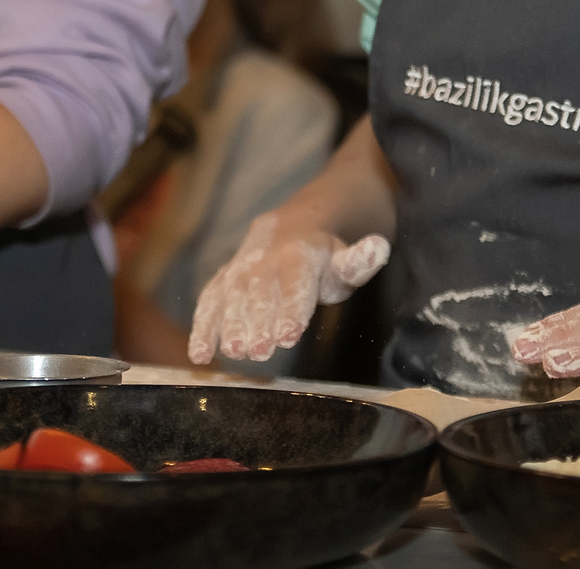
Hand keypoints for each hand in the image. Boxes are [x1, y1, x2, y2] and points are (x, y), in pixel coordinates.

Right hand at [187, 213, 389, 364]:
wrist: (291, 225)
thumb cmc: (321, 256)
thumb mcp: (345, 258)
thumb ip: (359, 261)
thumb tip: (380, 247)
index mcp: (299, 252)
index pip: (295, 283)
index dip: (291, 309)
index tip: (288, 336)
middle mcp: (265, 258)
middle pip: (260, 292)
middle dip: (258, 322)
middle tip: (259, 351)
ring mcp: (240, 268)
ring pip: (232, 295)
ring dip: (231, 325)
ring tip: (234, 352)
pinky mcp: (222, 280)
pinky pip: (209, 300)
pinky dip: (202, 326)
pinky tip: (199, 354)